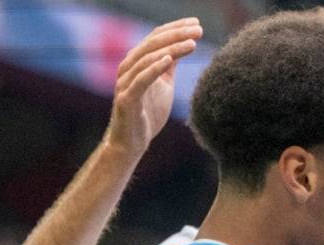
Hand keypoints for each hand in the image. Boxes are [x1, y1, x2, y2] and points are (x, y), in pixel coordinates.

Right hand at [103, 18, 202, 155]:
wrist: (133, 142)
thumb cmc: (148, 113)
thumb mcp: (164, 84)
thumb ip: (169, 66)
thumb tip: (185, 45)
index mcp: (137, 62)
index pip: (156, 37)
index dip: (176, 28)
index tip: (197, 23)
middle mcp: (128, 67)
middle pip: (153, 43)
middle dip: (177, 34)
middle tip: (198, 29)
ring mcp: (125, 82)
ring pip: (147, 58)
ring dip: (171, 48)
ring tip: (191, 43)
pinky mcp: (126, 99)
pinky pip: (140, 80)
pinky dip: (154, 68)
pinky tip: (169, 59)